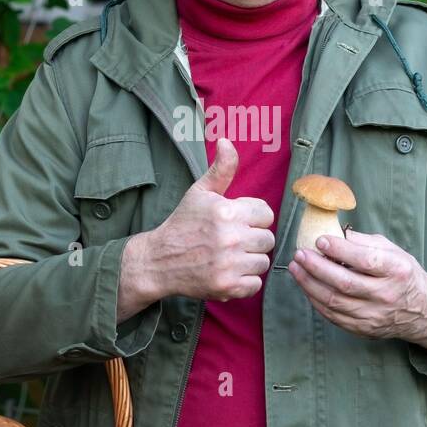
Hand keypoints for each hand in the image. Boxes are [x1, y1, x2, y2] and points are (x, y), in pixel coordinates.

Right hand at [119, 139, 275, 313]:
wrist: (159, 261)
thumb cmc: (183, 224)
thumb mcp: (199, 192)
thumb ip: (220, 169)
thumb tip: (226, 141)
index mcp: (226, 211)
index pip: (266, 213)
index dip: (252, 217)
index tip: (236, 222)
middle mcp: (230, 237)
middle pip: (267, 239)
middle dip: (253, 240)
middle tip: (232, 242)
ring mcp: (229, 264)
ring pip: (263, 262)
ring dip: (250, 261)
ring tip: (230, 257)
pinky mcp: (227, 286)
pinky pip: (255, 284)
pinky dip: (245, 281)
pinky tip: (228, 272)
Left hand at [287, 228, 426, 344]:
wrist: (422, 310)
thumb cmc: (403, 274)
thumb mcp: (393, 251)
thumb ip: (366, 242)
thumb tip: (338, 234)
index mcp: (396, 270)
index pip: (365, 260)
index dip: (340, 250)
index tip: (320, 240)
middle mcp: (386, 294)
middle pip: (345, 283)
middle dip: (317, 267)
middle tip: (300, 254)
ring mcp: (374, 315)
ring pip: (334, 302)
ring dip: (310, 284)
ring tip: (296, 268)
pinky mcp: (364, 329)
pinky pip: (333, 316)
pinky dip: (316, 301)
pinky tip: (307, 286)